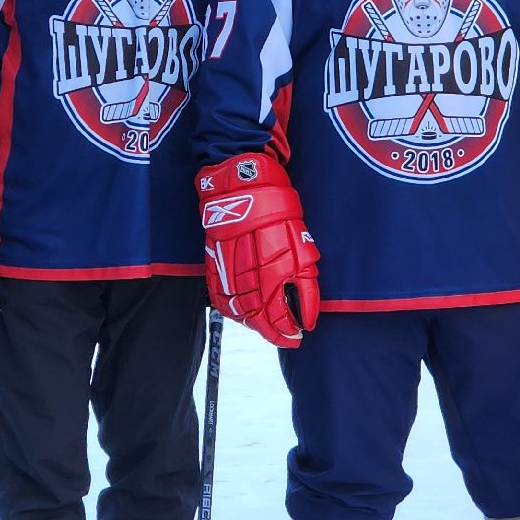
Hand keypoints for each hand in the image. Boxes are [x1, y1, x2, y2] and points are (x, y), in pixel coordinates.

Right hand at [197, 153, 319, 347]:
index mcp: (274, 257)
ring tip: (267, 330)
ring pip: (238, 304)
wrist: (240, 179)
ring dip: (253, 323)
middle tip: (286, 340)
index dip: (289, 325)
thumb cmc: (276, 203)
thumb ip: (303, 276)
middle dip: (272, 330)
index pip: (280, 304)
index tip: (299, 335)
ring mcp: (228, 261)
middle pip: (258, 310)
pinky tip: (241, 316)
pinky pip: (218, 292)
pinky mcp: (213, 257)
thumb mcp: (300, 236)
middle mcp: (249, 263)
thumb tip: (306, 311)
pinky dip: (230, 309)